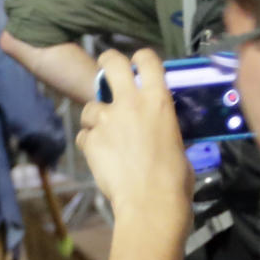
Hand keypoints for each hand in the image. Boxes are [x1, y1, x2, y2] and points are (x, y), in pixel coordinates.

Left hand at [77, 49, 192, 238]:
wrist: (151, 200)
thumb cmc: (174, 176)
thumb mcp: (176, 140)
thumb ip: (162, 126)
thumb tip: (160, 131)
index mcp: (158, 98)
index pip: (146, 59)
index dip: (139, 59)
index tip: (135, 63)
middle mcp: (130, 102)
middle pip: (111, 63)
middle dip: (107, 62)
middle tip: (105, 67)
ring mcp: (107, 120)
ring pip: (89, 107)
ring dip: (94, 117)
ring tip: (102, 133)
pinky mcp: (91, 142)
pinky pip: (83, 136)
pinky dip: (88, 144)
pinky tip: (98, 156)